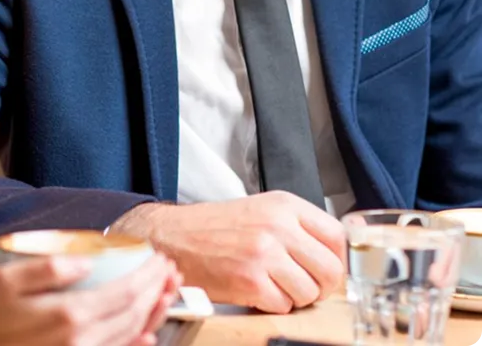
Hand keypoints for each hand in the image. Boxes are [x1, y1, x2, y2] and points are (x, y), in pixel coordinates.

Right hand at [0, 252, 177, 345]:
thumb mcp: (5, 280)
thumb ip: (46, 270)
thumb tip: (83, 261)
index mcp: (67, 317)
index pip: (123, 293)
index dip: (146, 274)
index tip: (159, 257)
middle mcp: (79, 343)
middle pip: (133, 315)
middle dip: (156, 289)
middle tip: (168, 269)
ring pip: (129, 337)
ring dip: (154, 314)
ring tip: (166, 292)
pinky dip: (136, 344)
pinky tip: (147, 335)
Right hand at [111, 191, 345, 313]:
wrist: (174, 237)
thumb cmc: (215, 227)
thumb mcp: (261, 211)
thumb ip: (296, 227)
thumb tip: (332, 256)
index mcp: (283, 204)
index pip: (336, 236)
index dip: (335, 259)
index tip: (324, 268)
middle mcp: (277, 225)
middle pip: (330, 270)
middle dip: (320, 286)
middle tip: (302, 284)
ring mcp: (265, 253)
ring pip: (310, 292)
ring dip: (295, 297)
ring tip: (273, 285)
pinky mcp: (251, 280)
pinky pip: (284, 307)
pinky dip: (273, 306)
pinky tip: (255, 291)